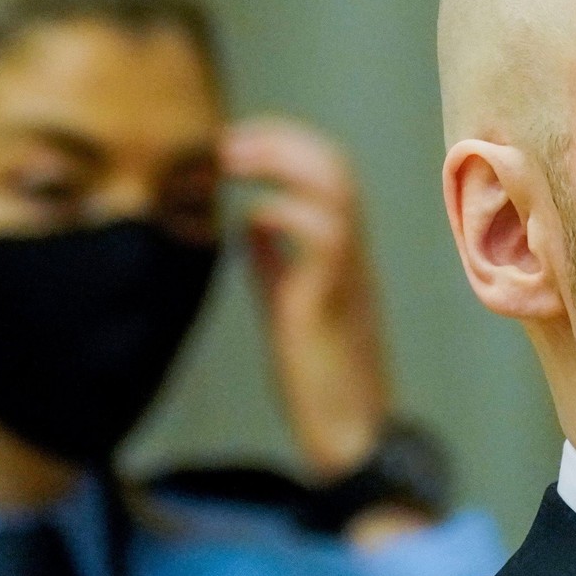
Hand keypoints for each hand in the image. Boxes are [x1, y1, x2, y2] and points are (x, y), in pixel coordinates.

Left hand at [223, 117, 391, 478]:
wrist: (351, 436)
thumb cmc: (320, 379)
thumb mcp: (289, 305)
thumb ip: (273, 262)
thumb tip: (249, 223)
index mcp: (342, 251)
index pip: (326, 170)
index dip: (281, 144)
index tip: (230, 143)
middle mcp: (352, 252)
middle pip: (334, 163)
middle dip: (277, 139)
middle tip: (222, 144)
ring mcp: (348, 271)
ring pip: (335, 185)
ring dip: (280, 161)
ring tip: (230, 161)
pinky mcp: (333, 297)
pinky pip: (323, 233)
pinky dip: (282, 212)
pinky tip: (249, 220)